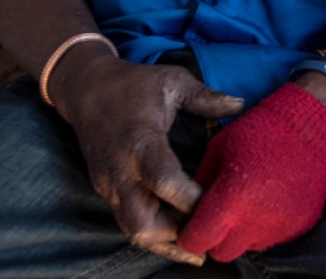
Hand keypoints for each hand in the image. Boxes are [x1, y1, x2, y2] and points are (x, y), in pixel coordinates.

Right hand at [55, 55, 244, 265]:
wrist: (85, 88)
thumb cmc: (133, 84)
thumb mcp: (172, 81)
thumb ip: (205, 97)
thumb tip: (240, 104)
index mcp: (140, 141)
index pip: (162, 180)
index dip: (189, 198)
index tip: (218, 201)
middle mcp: (121, 171)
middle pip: (142, 223)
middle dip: (178, 234)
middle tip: (212, 230)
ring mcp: (110, 186)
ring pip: (133, 230)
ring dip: (167, 241)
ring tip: (201, 243)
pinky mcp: (107, 192)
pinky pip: (129, 223)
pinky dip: (155, 235)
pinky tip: (181, 238)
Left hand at [177, 82, 325, 260]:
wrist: (311, 124)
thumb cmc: (261, 129)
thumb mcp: (218, 149)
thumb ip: (200, 184)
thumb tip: (191, 207)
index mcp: (231, 200)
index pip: (196, 241)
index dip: (192, 232)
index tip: (196, 219)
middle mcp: (256, 220)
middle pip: (222, 252)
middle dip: (217, 236)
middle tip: (223, 211)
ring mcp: (281, 226)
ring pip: (249, 245)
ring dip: (244, 230)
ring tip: (253, 198)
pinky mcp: (301, 225)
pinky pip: (274, 236)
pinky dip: (268, 223)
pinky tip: (273, 197)